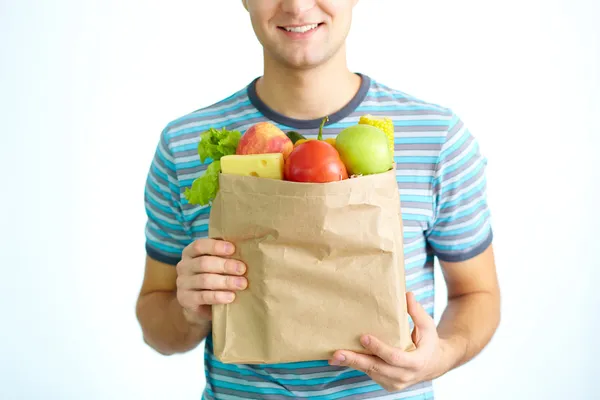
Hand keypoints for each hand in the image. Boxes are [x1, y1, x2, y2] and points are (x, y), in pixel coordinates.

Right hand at [176, 238, 246, 324]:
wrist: (199, 305)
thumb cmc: (212, 277)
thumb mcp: (215, 265)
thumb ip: (224, 256)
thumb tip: (245, 250)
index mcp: (190, 253)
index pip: (199, 245)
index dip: (215, 246)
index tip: (233, 249)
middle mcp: (183, 266)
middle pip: (204, 263)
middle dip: (225, 265)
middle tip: (242, 269)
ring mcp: (183, 284)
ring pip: (204, 280)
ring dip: (226, 281)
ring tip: (242, 284)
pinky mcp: (185, 300)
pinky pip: (203, 296)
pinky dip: (219, 296)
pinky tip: (231, 297)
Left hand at [329, 292, 448, 392]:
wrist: (433, 365)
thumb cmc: (428, 342)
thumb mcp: (427, 326)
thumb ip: (417, 312)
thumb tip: (407, 295)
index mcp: (416, 362)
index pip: (395, 357)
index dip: (379, 349)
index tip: (364, 338)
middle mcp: (404, 376)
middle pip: (377, 368)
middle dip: (355, 360)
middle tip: (337, 354)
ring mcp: (395, 383)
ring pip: (370, 372)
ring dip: (352, 364)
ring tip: (334, 356)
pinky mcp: (387, 384)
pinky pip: (370, 374)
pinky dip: (357, 366)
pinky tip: (342, 359)